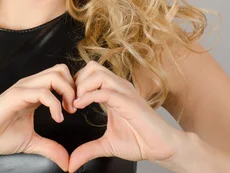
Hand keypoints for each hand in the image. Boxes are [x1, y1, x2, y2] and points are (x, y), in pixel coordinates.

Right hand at [0, 63, 76, 170]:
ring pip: (55, 75)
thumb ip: (49, 148)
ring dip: (67, 93)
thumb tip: (66, 162)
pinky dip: (55, 105)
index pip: (61, 76)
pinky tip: (57, 119)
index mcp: (34, 91)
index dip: (73, 90)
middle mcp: (30, 85)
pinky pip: (43, 92)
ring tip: (67, 113)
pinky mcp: (16, 95)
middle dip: (73, 88)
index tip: (75, 110)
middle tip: (73, 109)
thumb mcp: (31, 143)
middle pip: (61, 70)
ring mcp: (23, 88)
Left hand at [68, 60, 182, 172]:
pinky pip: (105, 91)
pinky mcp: (129, 101)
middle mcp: (119, 88)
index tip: (68, 103)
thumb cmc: (140, 141)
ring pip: (97, 74)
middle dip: (76, 81)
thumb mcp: (106, 145)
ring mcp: (125, 92)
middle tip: (70, 102)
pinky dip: (88, 96)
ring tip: (75, 104)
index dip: (75, 84)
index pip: (89, 73)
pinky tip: (80, 106)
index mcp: (113, 92)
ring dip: (81, 87)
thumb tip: (71, 163)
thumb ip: (88, 150)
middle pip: (91, 67)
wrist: (162, 148)